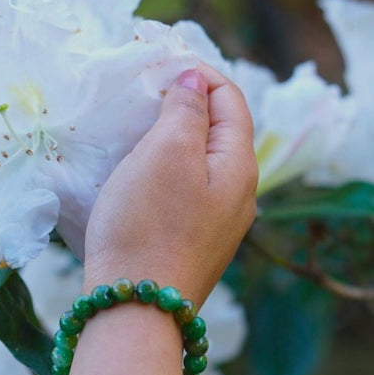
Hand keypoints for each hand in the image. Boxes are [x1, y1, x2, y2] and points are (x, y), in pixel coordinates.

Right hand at [83, 64, 257, 304]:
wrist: (134, 306)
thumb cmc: (147, 224)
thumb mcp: (167, 153)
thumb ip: (187, 111)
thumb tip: (196, 84)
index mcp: (239, 167)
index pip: (231, 100)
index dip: (199, 76)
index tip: (161, 67)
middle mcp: (238, 195)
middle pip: (218, 132)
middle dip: (185, 107)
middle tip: (145, 97)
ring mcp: (217, 223)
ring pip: (200, 164)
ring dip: (172, 141)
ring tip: (138, 131)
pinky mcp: (192, 241)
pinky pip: (186, 192)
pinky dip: (166, 172)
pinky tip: (142, 175)